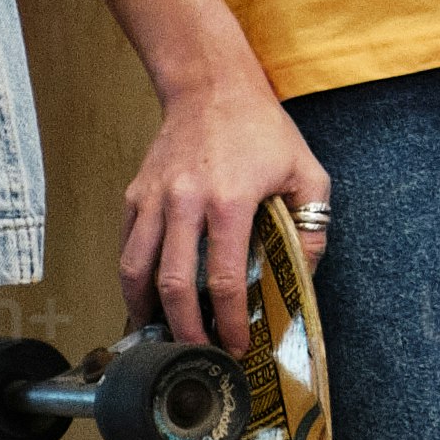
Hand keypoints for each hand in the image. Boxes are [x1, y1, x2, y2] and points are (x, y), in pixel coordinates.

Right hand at [119, 82, 332, 349]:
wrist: (211, 86)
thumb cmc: (262, 130)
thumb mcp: (306, 172)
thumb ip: (312, 225)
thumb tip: (305, 274)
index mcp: (230, 201)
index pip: (226, 278)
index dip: (230, 319)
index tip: (235, 345)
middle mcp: (184, 202)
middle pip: (173, 283)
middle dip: (184, 327)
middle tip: (196, 353)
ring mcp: (153, 198)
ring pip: (135, 267)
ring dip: (146, 308)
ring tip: (162, 334)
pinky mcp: (135, 194)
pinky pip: (127, 245)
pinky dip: (132, 277)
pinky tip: (145, 296)